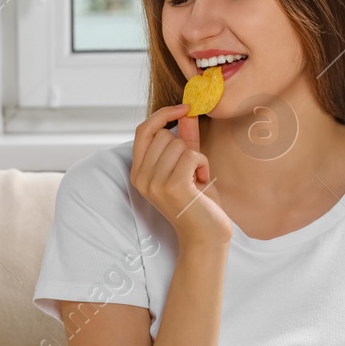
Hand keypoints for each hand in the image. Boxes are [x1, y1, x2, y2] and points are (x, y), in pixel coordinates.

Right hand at [130, 104, 231, 248]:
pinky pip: (192, 154)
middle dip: (185, 146)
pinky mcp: (172, 187)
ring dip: (196, 157)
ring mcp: (155, 183)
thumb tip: (187, 112)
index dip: (163, 115)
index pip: (143, 131)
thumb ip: (185, 139)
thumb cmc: (198, 204)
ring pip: (179, 144)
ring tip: (197, 179)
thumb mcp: (188, 167)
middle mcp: (141, 178)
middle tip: (191, 171)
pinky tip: (202, 182)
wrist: (205, 237)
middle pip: (165, 136)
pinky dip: (203, 164)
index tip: (185, 108)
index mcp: (139, 173)